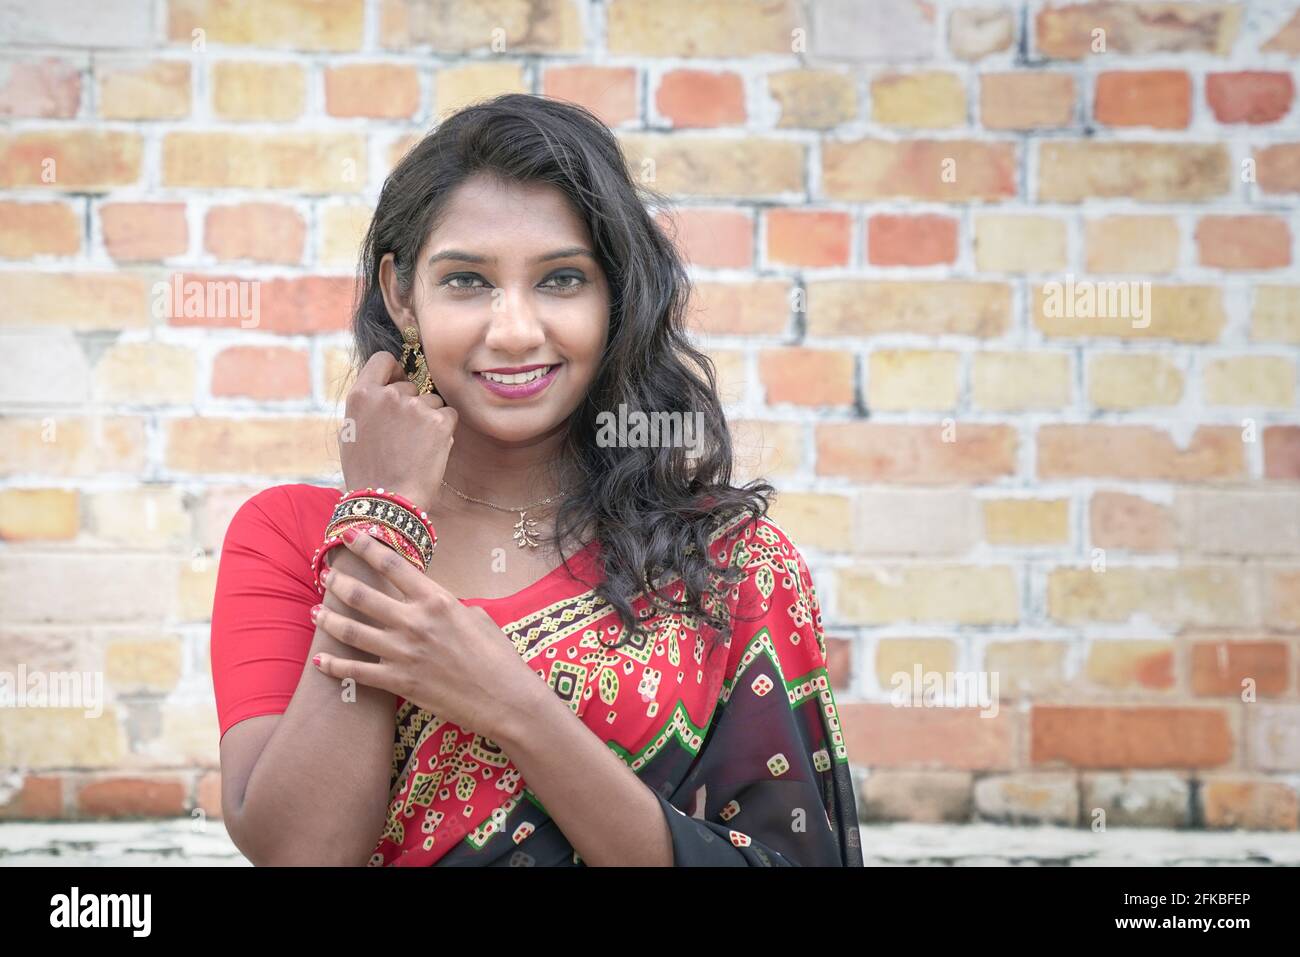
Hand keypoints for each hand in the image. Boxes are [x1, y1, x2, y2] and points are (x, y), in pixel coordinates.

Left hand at [310, 523, 541, 742]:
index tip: (351, 534)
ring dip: (328, 620)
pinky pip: (357, 673)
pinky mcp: (399, 683)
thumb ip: (447, 605)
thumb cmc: (498, 657)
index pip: (393, 564)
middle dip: (339, 582)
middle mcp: (415, 622)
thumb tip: (431, 603)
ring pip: (352, 632)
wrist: (505, 699)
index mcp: (437, 600)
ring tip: (316, 611)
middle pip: (363, 595)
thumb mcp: (477, 617)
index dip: (367, 546)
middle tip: (327, 574)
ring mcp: (403, 654)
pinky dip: (334, 667)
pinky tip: (320, 662)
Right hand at [339, 350, 456, 513]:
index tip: (399, 382)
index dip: (394, 370)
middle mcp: (387, 395)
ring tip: (415, 448)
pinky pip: (449, 415)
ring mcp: (414, 406)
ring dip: (429, 418)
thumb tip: (390, 383)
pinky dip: (445, 430)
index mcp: (361, 395)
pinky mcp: (439, 421)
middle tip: (404, 437)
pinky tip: (430, 451)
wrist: (387, 502)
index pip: (384, 359)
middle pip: (411, 385)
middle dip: (412, 405)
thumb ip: (369, 403)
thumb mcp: (353, 431)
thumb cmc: (368, 472)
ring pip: (432, 401)